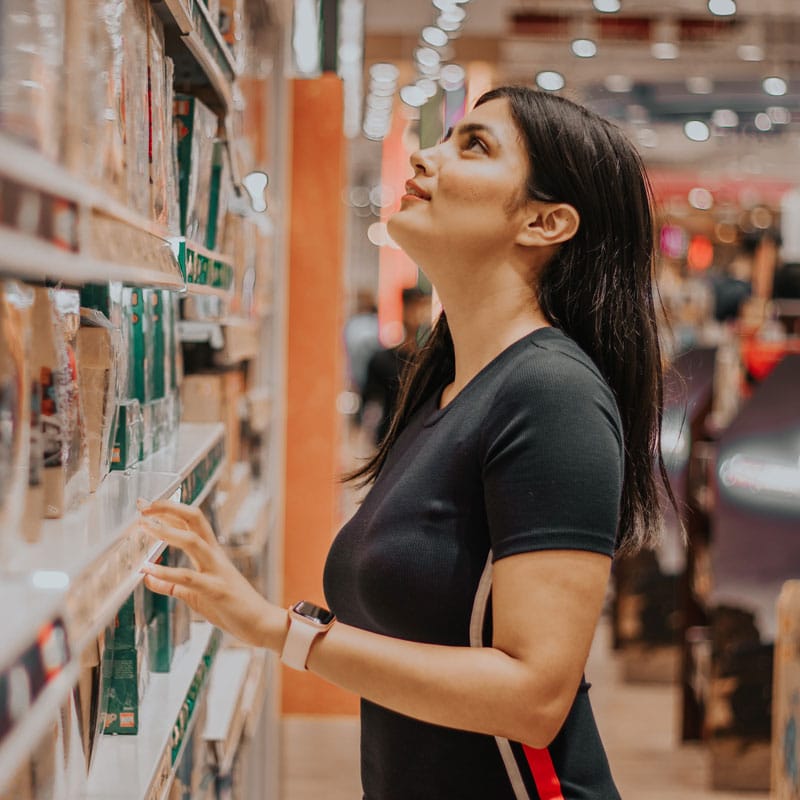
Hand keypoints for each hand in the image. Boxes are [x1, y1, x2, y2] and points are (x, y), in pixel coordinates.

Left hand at [138, 501, 286, 649]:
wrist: (260, 624)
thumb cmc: (232, 608)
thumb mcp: (195, 594)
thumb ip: (172, 584)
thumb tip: (148, 578)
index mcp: (211, 553)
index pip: (190, 522)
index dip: (168, 510)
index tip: (145, 504)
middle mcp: (214, 555)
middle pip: (194, 518)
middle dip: (169, 508)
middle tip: (144, 506)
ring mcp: (216, 570)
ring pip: (192, 541)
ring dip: (167, 531)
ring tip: (143, 527)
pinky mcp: (216, 589)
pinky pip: (188, 577)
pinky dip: (166, 572)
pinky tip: (147, 569)